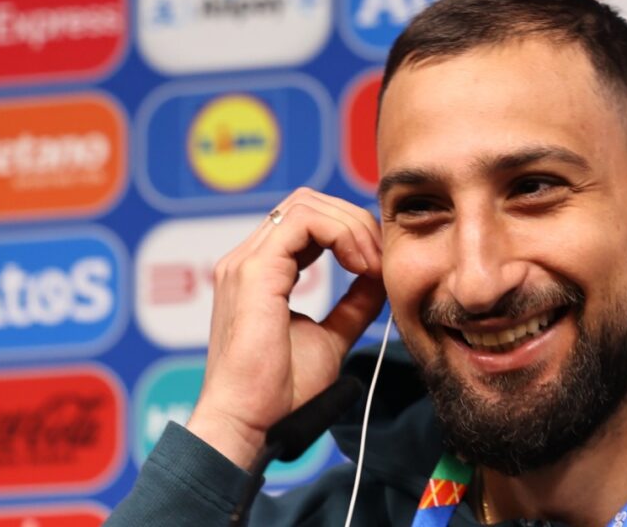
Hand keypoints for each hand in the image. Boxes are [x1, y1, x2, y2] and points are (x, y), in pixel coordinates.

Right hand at [186, 188, 386, 469]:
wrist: (250, 423)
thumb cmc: (280, 392)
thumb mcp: (330, 337)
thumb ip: (352, 305)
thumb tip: (378, 279)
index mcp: (260, 272)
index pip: (308, 222)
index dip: (350, 231)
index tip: (378, 265)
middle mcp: (248, 259)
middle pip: (308, 203)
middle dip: (355, 221)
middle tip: (381, 260)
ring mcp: (246, 261)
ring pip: (307, 204)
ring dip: (352, 226)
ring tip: (372, 265)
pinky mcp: (254, 270)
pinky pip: (304, 222)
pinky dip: (343, 234)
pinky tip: (361, 266)